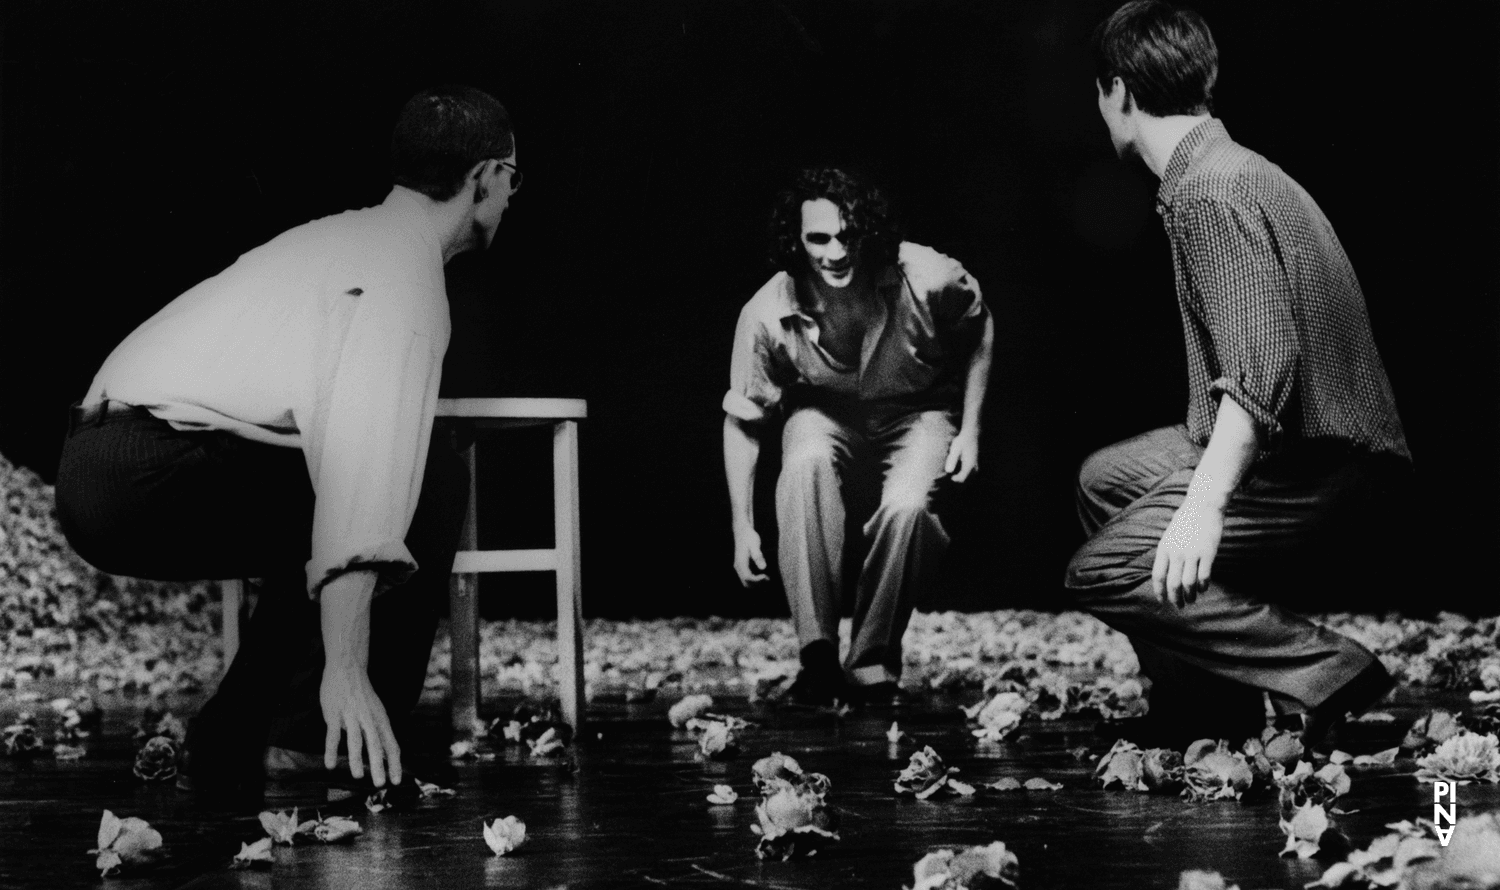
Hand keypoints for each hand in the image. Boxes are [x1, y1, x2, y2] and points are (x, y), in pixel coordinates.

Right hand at [320, 662, 401, 786]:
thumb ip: (379, 732)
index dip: (394, 764)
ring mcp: (351, 716)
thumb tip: (385, 754)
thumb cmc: (362, 694)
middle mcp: (369, 719)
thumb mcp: (376, 712)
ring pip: (356, 741)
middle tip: (381, 784)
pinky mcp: (334, 714)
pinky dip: (332, 751)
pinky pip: (333, 735)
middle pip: (376, 745)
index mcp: (381, 720)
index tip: (396, 781)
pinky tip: (330, 765)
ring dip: (357, 759)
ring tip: (358, 777)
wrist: (347, 668)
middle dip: (379, 765)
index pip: (391, 745)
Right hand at [732, 526, 768, 585]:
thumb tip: (763, 568)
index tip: (766, 576)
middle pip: (746, 583)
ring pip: (745, 582)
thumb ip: (758, 556)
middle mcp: (738, 566)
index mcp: (741, 562)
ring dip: (756, 583)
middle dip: (757, 584)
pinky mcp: (741, 565)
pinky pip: (746, 577)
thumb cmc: (749, 536)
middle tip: (767, 578)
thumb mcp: (755, 544)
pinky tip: (762, 575)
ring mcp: (738, 566)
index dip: (758, 580)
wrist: (742, 530)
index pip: (748, 578)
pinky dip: (754, 579)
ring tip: (766, 577)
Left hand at [944, 428, 979, 482]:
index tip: (949, 477)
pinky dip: (966, 474)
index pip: (962, 478)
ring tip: (955, 475)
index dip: (955, 480)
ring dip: (963, 477)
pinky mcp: (975, 462)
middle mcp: (974, 466)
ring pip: (970, 476)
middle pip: (967, 479)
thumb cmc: (962, 441)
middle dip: (959, 480)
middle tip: (951, 477)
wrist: (971, 434)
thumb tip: (948, 471)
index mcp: (969, 464)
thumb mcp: (955, 449)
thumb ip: (952, 460)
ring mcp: (976, 464)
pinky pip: (972, 473)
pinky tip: (960, 471)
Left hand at [1151, 499, 1224, 608]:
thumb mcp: (1170, 536)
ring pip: (1188, 583)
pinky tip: (1203, 589)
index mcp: (1164, 548)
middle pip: (1173, 583)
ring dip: (1190, 596)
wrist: (1203, 505)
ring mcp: (1192, 553)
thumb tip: (1166, 574)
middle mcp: (1176, 553)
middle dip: (1175, 598)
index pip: (1157, 576)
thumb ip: (1167, 553)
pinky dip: (1202, 586)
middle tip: (1179, 606)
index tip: (1162, 601)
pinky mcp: (1208, 553)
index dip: (1159, 591)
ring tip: (1192, 600)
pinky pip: (1204, 576)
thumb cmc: (1186, 521)